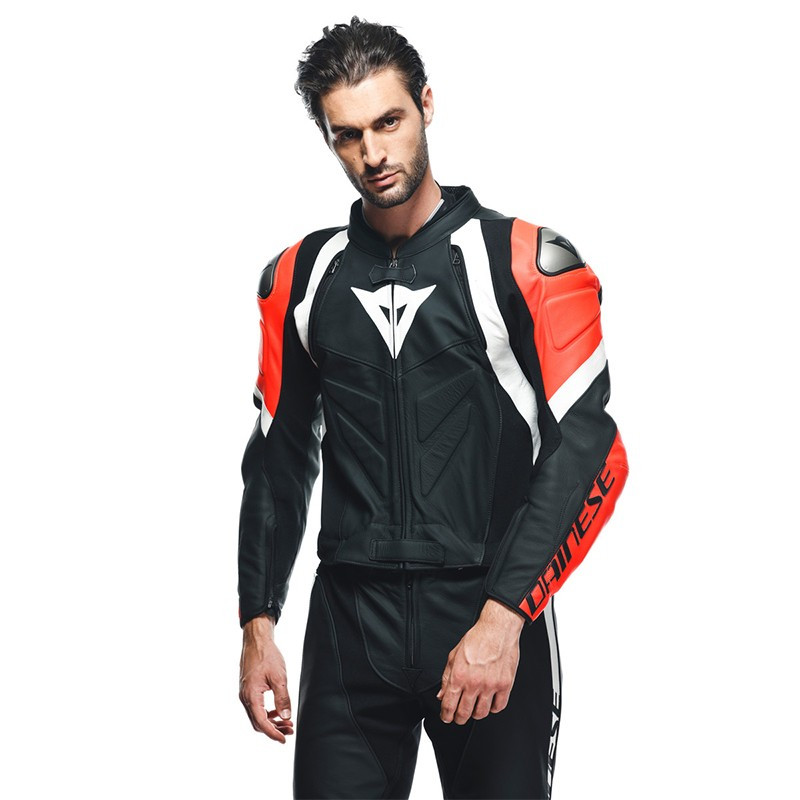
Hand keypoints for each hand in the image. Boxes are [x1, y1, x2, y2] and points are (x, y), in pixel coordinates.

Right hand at [239, 614, 293, 742]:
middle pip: (257, 723)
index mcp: (251, 696)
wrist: (256, 641)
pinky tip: (278, 712)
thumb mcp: (279, 677)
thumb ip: (282, 698)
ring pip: (256, 716)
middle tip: (290, 730)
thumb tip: (286, 717)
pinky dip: (266, 713)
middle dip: (274, 729)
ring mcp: (244, 694)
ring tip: (287, 723)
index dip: (273, 734)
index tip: (284, 740)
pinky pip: (255, 707)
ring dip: (271, 722)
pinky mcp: (247, 690)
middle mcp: (245, 697)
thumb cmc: (267, 656)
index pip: (261, 722)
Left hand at [436, 598, 523, 723]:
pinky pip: (499, 707)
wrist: (497, 629)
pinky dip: (493, 708)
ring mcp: (491, 686)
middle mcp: (474, 683)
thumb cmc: (476, 639)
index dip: (446, 715)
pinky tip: (489, 702)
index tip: (446, 717)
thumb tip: (442, 694)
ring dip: (476, 714)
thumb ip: (446, 677)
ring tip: (474, 708)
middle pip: (464, 714)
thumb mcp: (454, 656)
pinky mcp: (505, 685)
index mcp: (459, 676)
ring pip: (481, 713)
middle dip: (459, 718)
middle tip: (459, 717)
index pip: (449, 705)